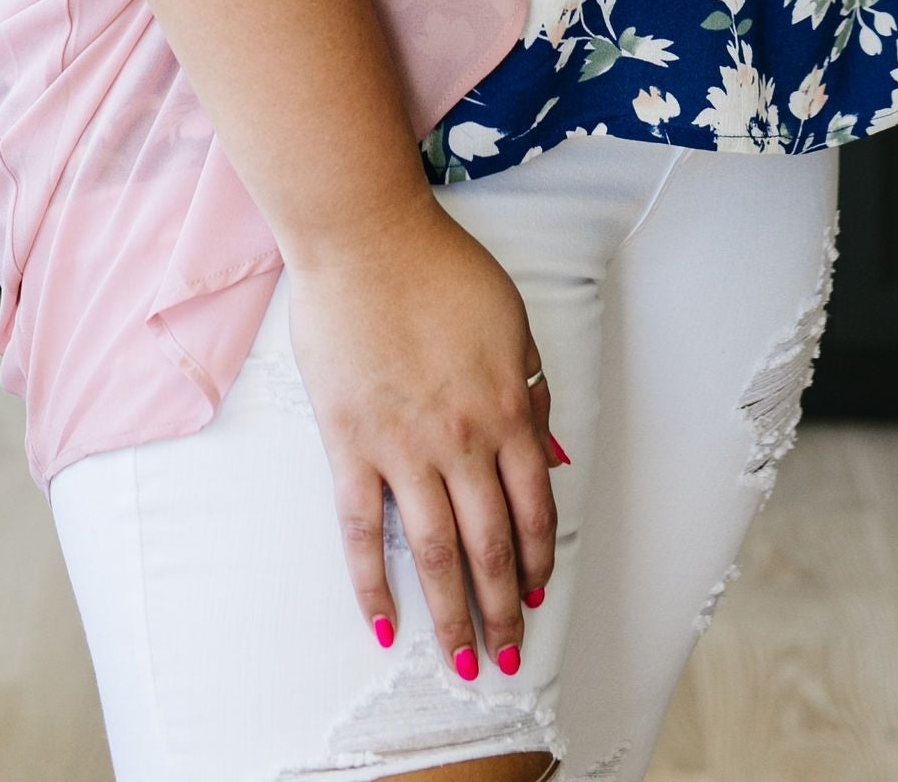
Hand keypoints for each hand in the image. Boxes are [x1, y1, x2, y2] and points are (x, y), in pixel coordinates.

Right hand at [285, 197, 557, 676]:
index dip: (539, 558)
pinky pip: (363, 529)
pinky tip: (384, 620)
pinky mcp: (351, 444)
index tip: (539, 593)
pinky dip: (373, 581)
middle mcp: (463, 439)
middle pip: (491, 545)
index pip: (534, 507)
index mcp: (509, 408)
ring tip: (461, 659)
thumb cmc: (441, 269)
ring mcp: (405, 447)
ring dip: (452, 613)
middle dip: (504, 607)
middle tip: (506, 652)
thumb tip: (547, 460)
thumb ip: (533, 392)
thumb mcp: (512, 324)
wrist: (367, 238)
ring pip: (436, 552)